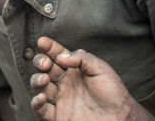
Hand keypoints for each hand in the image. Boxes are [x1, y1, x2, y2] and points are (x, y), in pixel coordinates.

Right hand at [29, 37, 154, 120]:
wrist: (119, 117)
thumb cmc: (113, 93)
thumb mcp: (101, 68)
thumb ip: (82, 58)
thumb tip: (61, 56)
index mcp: (75, 70)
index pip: (57, 55)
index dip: (49, 47)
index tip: (42, 42)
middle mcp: (65, 83)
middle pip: (44, 69)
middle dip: (40, 62)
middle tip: (45, 63)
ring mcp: (61, 98)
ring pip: (39, 86)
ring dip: (37, 80)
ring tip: (44, 79)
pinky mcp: (58, 115)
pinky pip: (41, 109)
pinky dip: (36, 103)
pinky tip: (41, 97)